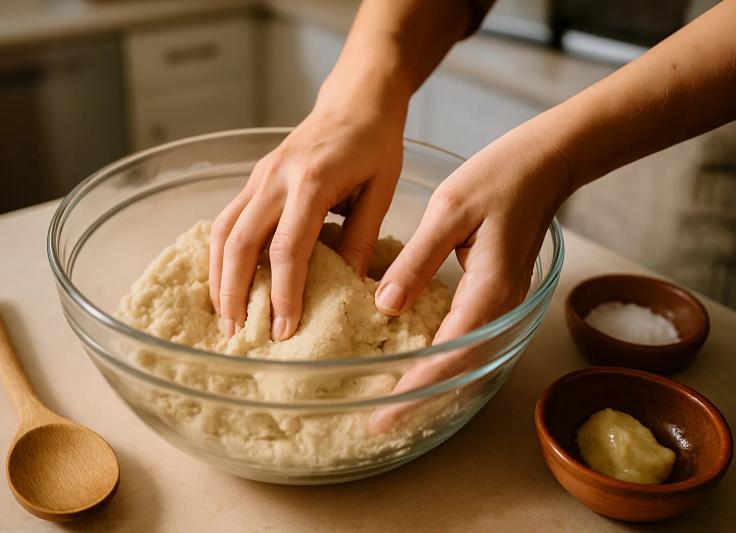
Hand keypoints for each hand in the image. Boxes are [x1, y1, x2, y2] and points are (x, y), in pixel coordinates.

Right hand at [209, 88, 406, 339]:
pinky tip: (226, 281)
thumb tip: (349, 289)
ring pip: (223, 231)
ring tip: (224, 316)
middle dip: (234, 292)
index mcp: (311, 181)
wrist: (355, 100)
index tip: (284, 330)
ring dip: (218, 277)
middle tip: (236, 333)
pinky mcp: (254, 179)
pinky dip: (221, 255)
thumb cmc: (375, 144)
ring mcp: (259, 177)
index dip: (283, 293)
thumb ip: (362, 239)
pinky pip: (227, 220)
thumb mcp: (381, 190)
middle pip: (239, 242)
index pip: (287, 248)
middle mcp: (275, 178)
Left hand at [370, 125, 571, 430]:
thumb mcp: (449, 210)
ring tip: (397, 405)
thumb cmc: (499, 177)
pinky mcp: (500, 296)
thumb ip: (418, 260)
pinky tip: (423, 365)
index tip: (385, 411)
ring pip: (471, 361)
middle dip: (424, 400)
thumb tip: (386, 304)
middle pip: (463, 369)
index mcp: (490, 287)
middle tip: (383, 423)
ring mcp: (506, 304)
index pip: (451, 352)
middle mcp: (502, 305)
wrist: (546, 163)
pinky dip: (449, 363)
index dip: (417, 385)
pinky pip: (474, 341)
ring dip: (437, 387)